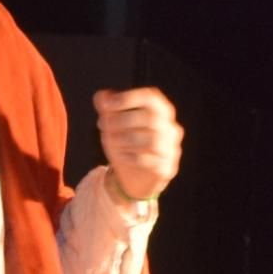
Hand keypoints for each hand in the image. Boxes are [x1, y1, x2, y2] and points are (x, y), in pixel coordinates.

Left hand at [93, 87, 180, 203]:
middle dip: (122, 120)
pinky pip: (150, 161)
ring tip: (110, 141)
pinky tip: (120, 156)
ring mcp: (171, 148)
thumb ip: (107, 108)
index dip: (129, 98)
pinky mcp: (166, 167)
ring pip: (151, 140)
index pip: (150, 98)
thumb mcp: (113, 124)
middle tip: (103, 125)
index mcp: (161, 111)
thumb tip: (101, 96)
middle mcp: (170, 127)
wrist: (135, 177)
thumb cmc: (126, 143)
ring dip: (125, 139)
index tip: (107, 105)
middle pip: (150, 118)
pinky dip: (131, 157)